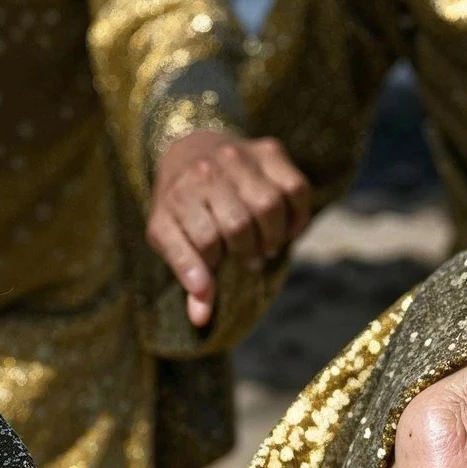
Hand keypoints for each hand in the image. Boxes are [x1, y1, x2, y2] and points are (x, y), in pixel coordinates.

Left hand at [146, 129, 311, 328]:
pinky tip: (287, 227)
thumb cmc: (180, 204)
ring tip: (266, 245)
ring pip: (270, 205)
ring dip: (273, 235)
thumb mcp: (168, 236)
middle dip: (247, 251)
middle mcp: (207, 171)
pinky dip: (297, 214)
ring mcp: (239, 156)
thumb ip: (185, 274)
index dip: (215, 265)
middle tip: (249, 259)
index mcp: (177, 196)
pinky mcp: (269, 149)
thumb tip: (202, 318)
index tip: (217, 266)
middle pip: (239, 225)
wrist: (190, 149)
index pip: (205, 242)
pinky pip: (296, 188)